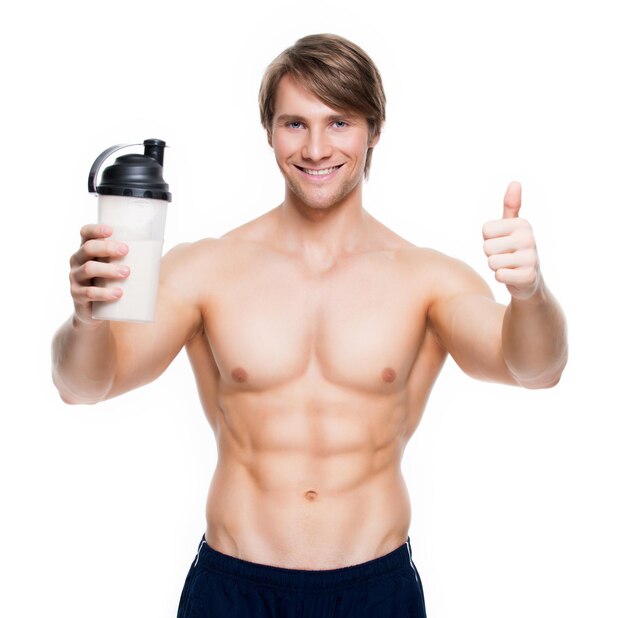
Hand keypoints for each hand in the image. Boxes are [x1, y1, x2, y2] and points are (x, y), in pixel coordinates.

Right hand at [69, 224, 129, 325]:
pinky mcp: (78, 296)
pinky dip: (104, 293)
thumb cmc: (110, 283)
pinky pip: (89, 293)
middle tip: (126, 250)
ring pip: (89, 269)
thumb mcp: (116, 268)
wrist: (94, 314)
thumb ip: (130, 257)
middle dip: (107, 248)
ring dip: (108, 269)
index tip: (111, 230)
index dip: (95, 229)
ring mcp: (75, 278)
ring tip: (127, 272)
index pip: (85, 233)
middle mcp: (77, 261)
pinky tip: (118, 293)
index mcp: (87, 250)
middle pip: (88, 248)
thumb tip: (161, 243)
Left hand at [482, 181, 540, 300]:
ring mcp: (531, 257)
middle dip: (492, 255)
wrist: (529, 280)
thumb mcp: (512, 227)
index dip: (489, 240)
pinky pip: (499, 275)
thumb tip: (515, 182)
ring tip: (509, 266)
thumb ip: (511, 206)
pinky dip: (502, 278)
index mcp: (522, 224)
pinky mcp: (529, 276)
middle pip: (487, 247)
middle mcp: (529, 237)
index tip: (502, 243)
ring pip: (491, 262)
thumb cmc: (514, 249)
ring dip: (496, 267)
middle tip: (505, 257)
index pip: (485, 230)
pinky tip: (512, 276)